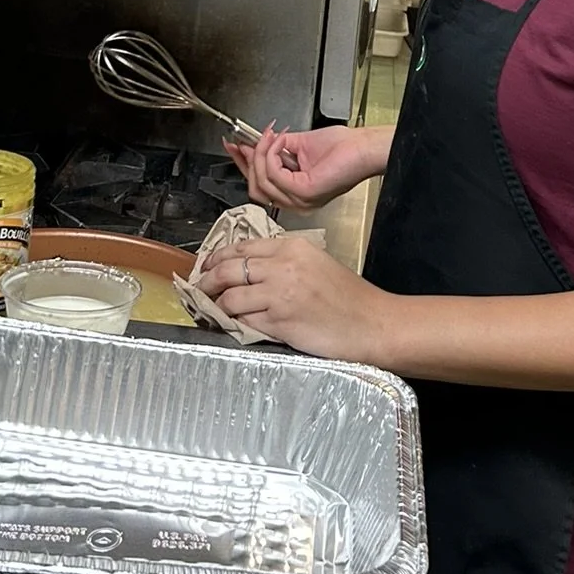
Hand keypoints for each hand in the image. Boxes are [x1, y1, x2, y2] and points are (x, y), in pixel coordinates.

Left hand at [202, 234, 392, 363]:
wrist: (373, 324)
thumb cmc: (350, 298)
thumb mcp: (316, 263)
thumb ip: (283, 261)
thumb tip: (247, 270)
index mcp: (292, 246)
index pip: (241, 246)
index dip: (216, 257)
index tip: (206, 266)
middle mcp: (282, 266)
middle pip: (227, 268)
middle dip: (206, 280)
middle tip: (199, 289)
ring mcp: (279, 295)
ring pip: (229, 297)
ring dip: (217, 306)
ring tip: (214, 312)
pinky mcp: (279, 323)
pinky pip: (243, 321)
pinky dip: (234, 324)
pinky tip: (234, 326)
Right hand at [223, 124, 385, 212]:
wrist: (362, 148)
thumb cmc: (342, 148)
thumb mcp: (297, 145)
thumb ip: (274, 149)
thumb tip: (254, 143)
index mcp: (293, 194)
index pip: (258, 184)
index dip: (243, 164)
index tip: (232, 146)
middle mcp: (295, 202)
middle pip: (255, 187)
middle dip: (248, 159)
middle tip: (249, 139)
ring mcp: (300, 200)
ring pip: (262, 180)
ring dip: (262, 153)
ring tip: (272, 136)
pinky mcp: (304, 192)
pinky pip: (274, 174)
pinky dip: (273, 154)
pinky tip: (283, 141)